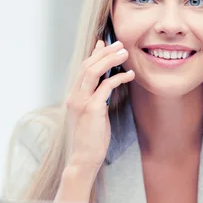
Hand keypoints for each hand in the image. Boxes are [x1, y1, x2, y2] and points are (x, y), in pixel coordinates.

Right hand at [64, 39, 134, 172]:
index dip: (93, 55)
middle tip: (119, 44)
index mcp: (73, 97)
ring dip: (110, 59)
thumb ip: (95, 100)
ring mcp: (81, 102)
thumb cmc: (90, 140)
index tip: (104, 43)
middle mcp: (74, 97)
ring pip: (93, 72)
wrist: (83, 159)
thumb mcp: (92, 116)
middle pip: (87, 66)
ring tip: (125, 52)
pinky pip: (106, 87)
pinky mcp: (92, 109)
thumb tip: (105, 87)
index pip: (82, 69)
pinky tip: (130, 75)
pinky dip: (118, 78)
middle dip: (104, 52)